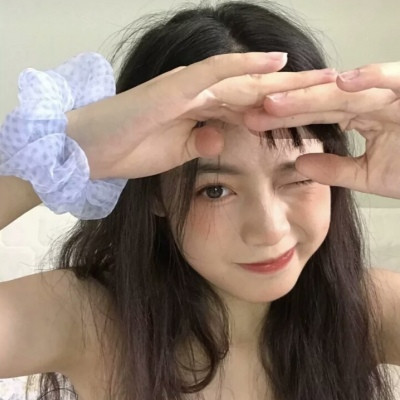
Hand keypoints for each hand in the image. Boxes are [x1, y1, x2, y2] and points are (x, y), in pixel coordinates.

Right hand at [65, 52, 336, 179]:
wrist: (88, 149)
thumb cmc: (127, 150)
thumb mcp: (174, 154)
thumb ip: (200, 143)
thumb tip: (222, 137)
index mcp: (198, 111)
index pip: (248, 107)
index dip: (281, 107)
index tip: (311, 113)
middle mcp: (197, 93)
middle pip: (254, 88)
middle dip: (293, 89)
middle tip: (331, 86)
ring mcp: (187, 87)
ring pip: (243, 77)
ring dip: (282, 76)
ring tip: (320, 74)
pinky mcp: (174, 88)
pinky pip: (214, 72)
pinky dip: (245, 67)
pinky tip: (275, 63)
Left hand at [244, 61, 399, 198]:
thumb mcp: (370, 175)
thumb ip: (335, 169)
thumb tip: (300, 163)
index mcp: (358, 115)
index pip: (311, 114)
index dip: (281, 118)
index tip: (249, 123)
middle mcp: (371, 99)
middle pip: (319, 99)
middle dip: (283, 104)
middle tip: (247, 110)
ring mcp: (392, 92)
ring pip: (345, 90)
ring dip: (310, 95)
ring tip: (274, 101)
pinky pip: (393, 79)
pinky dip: (370, 79)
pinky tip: (340, 82)